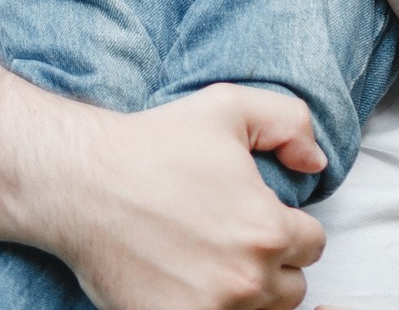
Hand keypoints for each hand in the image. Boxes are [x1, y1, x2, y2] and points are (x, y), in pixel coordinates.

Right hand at [35, 86, 328, 309]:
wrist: (82, 184)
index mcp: (268, 229)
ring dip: (247, 293)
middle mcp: (246, 279)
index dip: (289, 226)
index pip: (313, 245)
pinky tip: (194, 285)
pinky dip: (213, 309)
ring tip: (215, 264)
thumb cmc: (153, 144)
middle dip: (273, 265)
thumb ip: (290, 122)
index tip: (258, 216)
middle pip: (291, 288)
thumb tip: (316, 164)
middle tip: (235, 241)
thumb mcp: (229, 108)